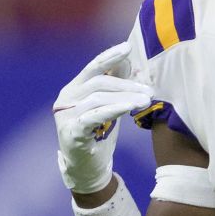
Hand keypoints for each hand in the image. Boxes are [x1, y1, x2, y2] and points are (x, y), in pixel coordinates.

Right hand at [53, 41, 152, 193]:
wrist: (86, 167)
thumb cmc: (98, 133)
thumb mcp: (108, 106)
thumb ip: (115, 86)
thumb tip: (130, 62)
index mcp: (74, 88)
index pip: (93, 67)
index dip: (110, 56)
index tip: (128, 47)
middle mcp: (66, 98)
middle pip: (99, 83)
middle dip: (126, 85)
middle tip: (148, 91)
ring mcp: (65, 116)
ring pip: (98, 99)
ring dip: (125, 98)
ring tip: (145, 101)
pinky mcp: (70, 132)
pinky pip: (92, 117)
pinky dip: (112, 110)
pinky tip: (129, 107)